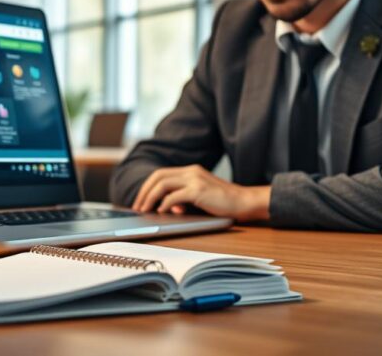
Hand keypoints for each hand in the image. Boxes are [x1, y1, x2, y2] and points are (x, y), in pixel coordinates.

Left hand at [131, 165, 270, 221]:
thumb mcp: (200, 197)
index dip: (147, 187)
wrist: (244, 202)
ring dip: (150, 198)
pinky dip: (164, 204)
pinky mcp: (198, 190)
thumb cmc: (224, 203)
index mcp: (191, 170)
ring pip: (162, 184)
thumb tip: (167, 207)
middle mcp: (191, 171)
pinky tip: (161, 211)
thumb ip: (184, 199)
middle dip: (144, 191)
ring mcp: (194, 179)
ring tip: (145, 210)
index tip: (140, 200)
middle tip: (138, 206)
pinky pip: (173, 196)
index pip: (161, 174)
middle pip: (157, 176)